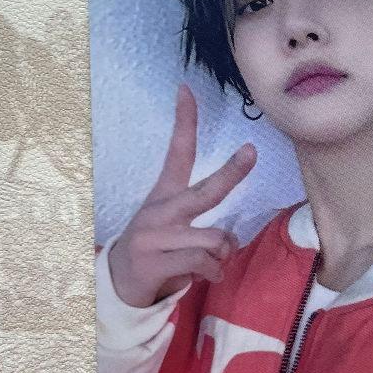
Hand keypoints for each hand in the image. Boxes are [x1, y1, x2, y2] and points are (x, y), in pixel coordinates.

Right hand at [107, 83, 256, 306]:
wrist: (120, 284)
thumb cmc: (158, 251)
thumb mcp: (175, 229)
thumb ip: (205, 230)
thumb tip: (230, 242)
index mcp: (165, 195)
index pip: (178, 151)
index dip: (184, 121)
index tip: (186, 89)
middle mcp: (161, 210)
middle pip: (207, 190)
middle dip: (233, 172)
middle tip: (251, 152)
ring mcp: (158, 236)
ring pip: (215, 239)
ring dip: (223, 254)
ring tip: (213, 262)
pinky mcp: (157, 261)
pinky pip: (205, 263)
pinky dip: (214, 273)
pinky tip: (205, 276)